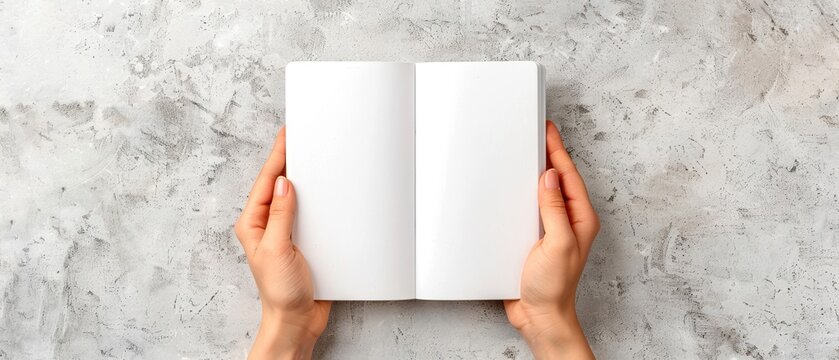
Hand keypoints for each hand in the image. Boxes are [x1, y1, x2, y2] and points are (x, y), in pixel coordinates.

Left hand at [234, 127, 330, 359]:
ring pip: (295, 196)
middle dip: (287, 160)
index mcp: (254, 224)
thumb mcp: (278, 250)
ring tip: (311, 154)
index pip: (266, 182)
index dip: (277, 156)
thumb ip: (281, 216)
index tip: (287, 135)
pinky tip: (326, 191)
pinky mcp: (304, 241)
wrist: (296, 320)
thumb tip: (283, 183)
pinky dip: (317, 199)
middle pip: (278, 184)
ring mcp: (286, 232)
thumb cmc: (280, 292)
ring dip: (303, 177)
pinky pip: (309, 213)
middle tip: (298, 135)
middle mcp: (268, 225)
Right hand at [504, 121, 599, 358]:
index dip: (557, 150)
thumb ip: (554, 209)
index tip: (547, 130)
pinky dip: (521, 194)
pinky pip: (529, 208)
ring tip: (525, 150)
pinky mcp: (535, 238)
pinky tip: (512, 187)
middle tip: (537, 131)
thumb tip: (551, 177)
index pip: (568, 176)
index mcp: (580, 219)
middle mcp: (568, 221)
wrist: (539, 316)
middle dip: (548, 155)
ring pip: (544, 192)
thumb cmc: (553, 287)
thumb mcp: (556, 244)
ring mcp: (551, 229)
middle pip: (558, 179)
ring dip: (534, 173)